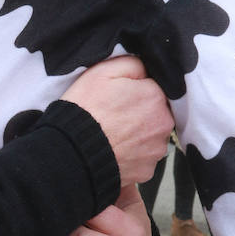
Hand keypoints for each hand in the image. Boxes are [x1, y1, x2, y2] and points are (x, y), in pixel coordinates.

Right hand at [63, 56, 172, 185]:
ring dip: (138, 137)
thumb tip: (146, 69)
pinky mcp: (146, 172)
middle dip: (140, 115)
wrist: (71, 152)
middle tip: (114, 118)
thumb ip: (133, 64)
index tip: (118, 98)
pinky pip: (143, 160)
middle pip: (156, 114)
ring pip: (151, 138)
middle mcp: (163, 124)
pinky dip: (132, 156)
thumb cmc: (85, 109)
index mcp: (155, 96)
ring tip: (112, 137)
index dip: (136, 92)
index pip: (154, 89)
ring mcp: (155, 150)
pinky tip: (114, 152)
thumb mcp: (103, 71)